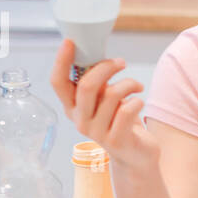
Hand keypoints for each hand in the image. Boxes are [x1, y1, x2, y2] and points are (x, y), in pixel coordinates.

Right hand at [50, 39, 158, 173]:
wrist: (135, 155)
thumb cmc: (119, 121)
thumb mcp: (104, 99)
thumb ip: (97, 83)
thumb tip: (96, 54)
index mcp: (72, 107)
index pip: (57, 83)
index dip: (61, 61)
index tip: (70, 42)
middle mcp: (80, 120)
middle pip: (87, 86)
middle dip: (106, 68)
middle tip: (121, 62)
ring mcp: (96, 133)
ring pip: (111, 95)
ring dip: (129, 83)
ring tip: (137, 86)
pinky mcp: (115, 140)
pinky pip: (126, 111)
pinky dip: (137, 101)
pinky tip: (139, 101)